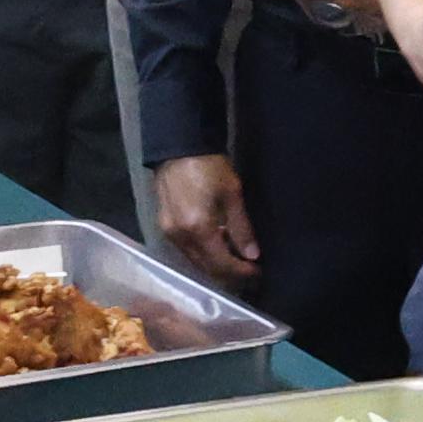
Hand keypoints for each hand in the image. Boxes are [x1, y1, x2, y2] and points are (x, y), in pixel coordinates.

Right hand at [152, 151, 260, 282]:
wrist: (178, 147)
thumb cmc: (209, 166)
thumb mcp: (233, 194)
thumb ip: (242, 228)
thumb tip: (252, 255)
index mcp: (198, 228)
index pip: (221, 264)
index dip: (241, 272)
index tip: (258, 272)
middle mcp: (180, 237)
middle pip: (206, 268)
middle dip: (229, 274)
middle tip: (249, 271)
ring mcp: (169, 234)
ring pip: (195, 262)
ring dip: (216, 265)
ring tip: (236, 260)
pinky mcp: (164, 228)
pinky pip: (186, 251)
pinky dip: (203, 254)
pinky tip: (217, 246)